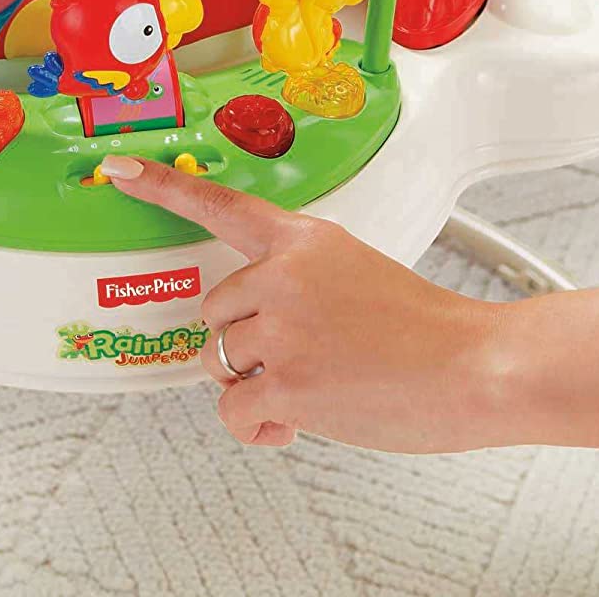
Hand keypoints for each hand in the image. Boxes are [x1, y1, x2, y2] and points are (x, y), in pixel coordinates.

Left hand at [99, 155, 512, 451]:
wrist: (477, 368)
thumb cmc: (432, 333)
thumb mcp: (361, 274)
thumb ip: (304, 284)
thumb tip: (266, 324)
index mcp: (305, 240)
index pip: (221, 205)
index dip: (164, 187)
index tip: (120, 170)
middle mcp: (284, 276)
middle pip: (216, 312)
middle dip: (247, 343)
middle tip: (304, 358)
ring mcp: (281, 328)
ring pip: (222, 365)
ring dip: (258, 386)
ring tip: (315, 388)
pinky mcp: (284, 382)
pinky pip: (234, 412)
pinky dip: (259, 428)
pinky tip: (297, 423)